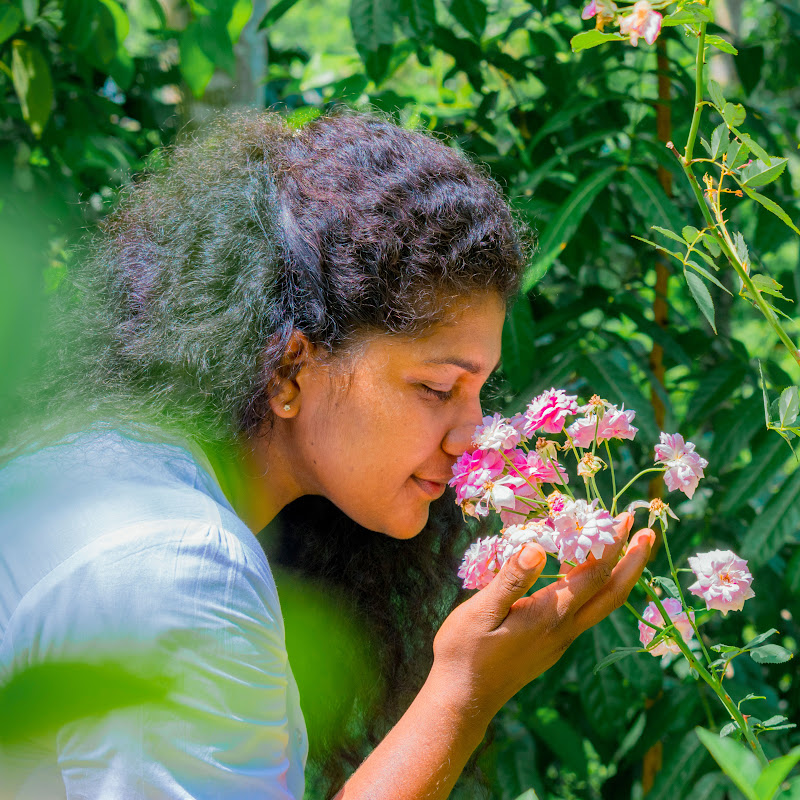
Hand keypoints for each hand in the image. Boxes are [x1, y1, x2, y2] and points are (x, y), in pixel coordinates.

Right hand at [431, 513, 654, 719]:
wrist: (463, 699)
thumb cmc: (464, 652)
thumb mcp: (480, 611)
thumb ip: (511, 580)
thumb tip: (536, 547)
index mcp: (550, 615)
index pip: (593, 574)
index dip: (612, 544)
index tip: (625, 518)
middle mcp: (564, 628)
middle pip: (613, 593)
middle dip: (634, 561)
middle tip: (649, 531)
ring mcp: (560, 639)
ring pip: (601, 604)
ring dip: (618, 574)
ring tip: (627, 547)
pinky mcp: (552, 645)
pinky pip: (583, 611)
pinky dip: (594, 586)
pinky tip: (580, 572)